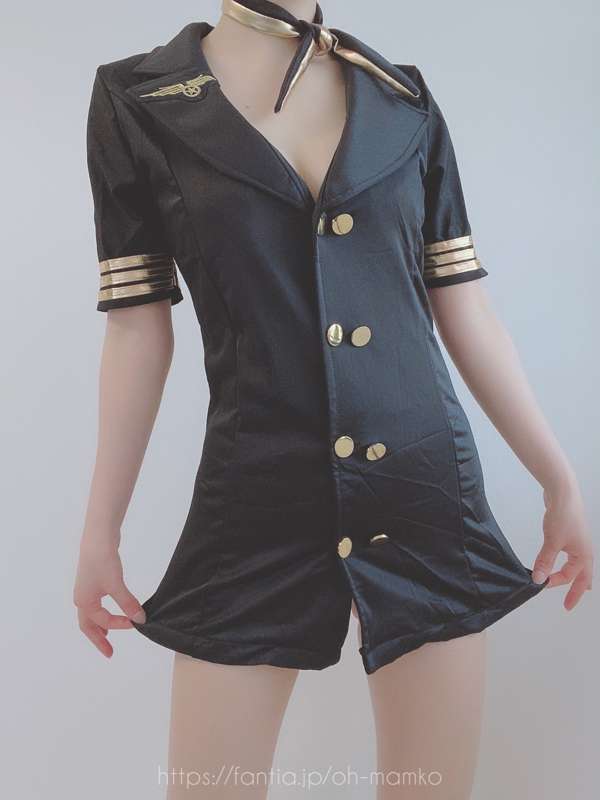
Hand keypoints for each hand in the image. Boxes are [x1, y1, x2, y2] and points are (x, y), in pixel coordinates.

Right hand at [73, 535, 145, 657]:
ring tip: (107, 635)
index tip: (136, 623)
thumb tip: (140, 620)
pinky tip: (111, 608)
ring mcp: (86, 589)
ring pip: (91, 614)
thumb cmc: (102, 561)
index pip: (103, 621)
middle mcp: (82, 598)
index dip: (120, 624)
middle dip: (98, 639)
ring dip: (99, 625)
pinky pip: (97, 603)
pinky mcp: (94, 579)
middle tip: (109, 652)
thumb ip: (127, 604)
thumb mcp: (116, 585)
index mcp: (83, 602)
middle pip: (88, 625)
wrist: (98, 536)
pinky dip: (102, 611)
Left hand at [532, 483, 593, 609]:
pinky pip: (571, 553)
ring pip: (577, 564)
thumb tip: (538, 580)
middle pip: (582, 575)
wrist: (564, 493)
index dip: (558, 586)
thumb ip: (545, 562)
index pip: (572, 578)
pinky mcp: (570, 533)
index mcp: (584, 555)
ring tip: (578, 586)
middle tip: (570, 602)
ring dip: (574, 575)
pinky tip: (566, 560)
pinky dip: (568, 562)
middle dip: (577, 589)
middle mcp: (584, 550)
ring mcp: (578, 541)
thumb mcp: (553, 542)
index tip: (543, 590)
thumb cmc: (563, 516)